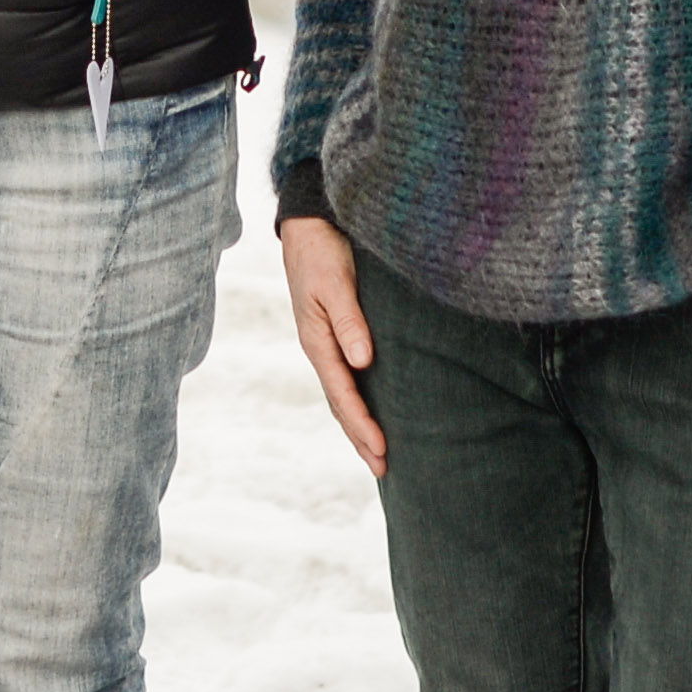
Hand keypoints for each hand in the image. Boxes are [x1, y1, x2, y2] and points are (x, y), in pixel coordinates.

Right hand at [281, 218, 385, 476]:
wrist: (309, 222)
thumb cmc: (321, 249)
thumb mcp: (334, 281)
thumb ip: (348, 320)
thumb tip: (363, 362)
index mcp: (316, 340)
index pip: (343, 393)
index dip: (362, 424)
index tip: (383, 450)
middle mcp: (321, 346)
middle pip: (341, 403)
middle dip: (360, 437)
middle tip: (383, 470)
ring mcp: (327, 341)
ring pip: (344, 393)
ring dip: (359, 424)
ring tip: (377, 454)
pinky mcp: (337, 331)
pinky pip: (348, 376)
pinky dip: (359, 399)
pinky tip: (373, 407)